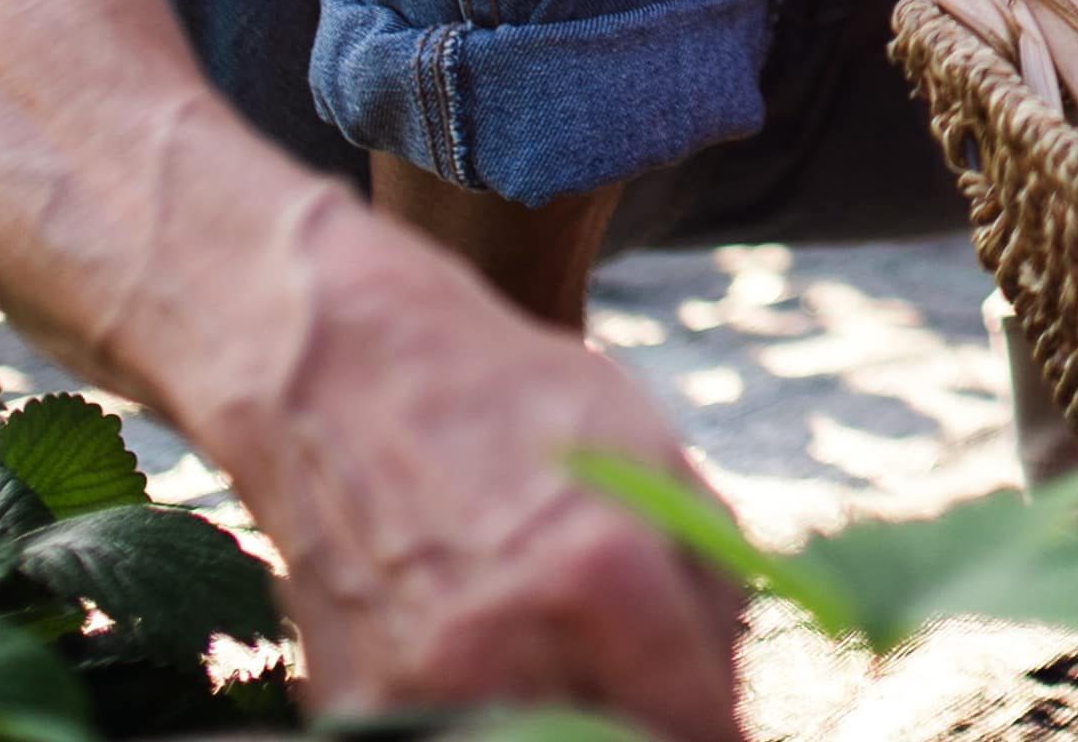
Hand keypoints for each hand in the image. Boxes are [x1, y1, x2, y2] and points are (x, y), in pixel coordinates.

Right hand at [201, 203, 747, 737]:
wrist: (345, 372)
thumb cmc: (514, 398)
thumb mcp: (652, 453)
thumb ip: (713, 578)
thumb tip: (733, 682)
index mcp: (603, 574)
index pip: (695, 721)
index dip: (718, 728)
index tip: (720, 724)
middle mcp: (510, 643)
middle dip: (644, 721)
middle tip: (644, 684)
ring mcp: (424, 684)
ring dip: (568, 716)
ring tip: (568, 655)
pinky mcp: (358, 702)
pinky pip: (454, 734)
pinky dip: (490, 713)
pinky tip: (497, 653)